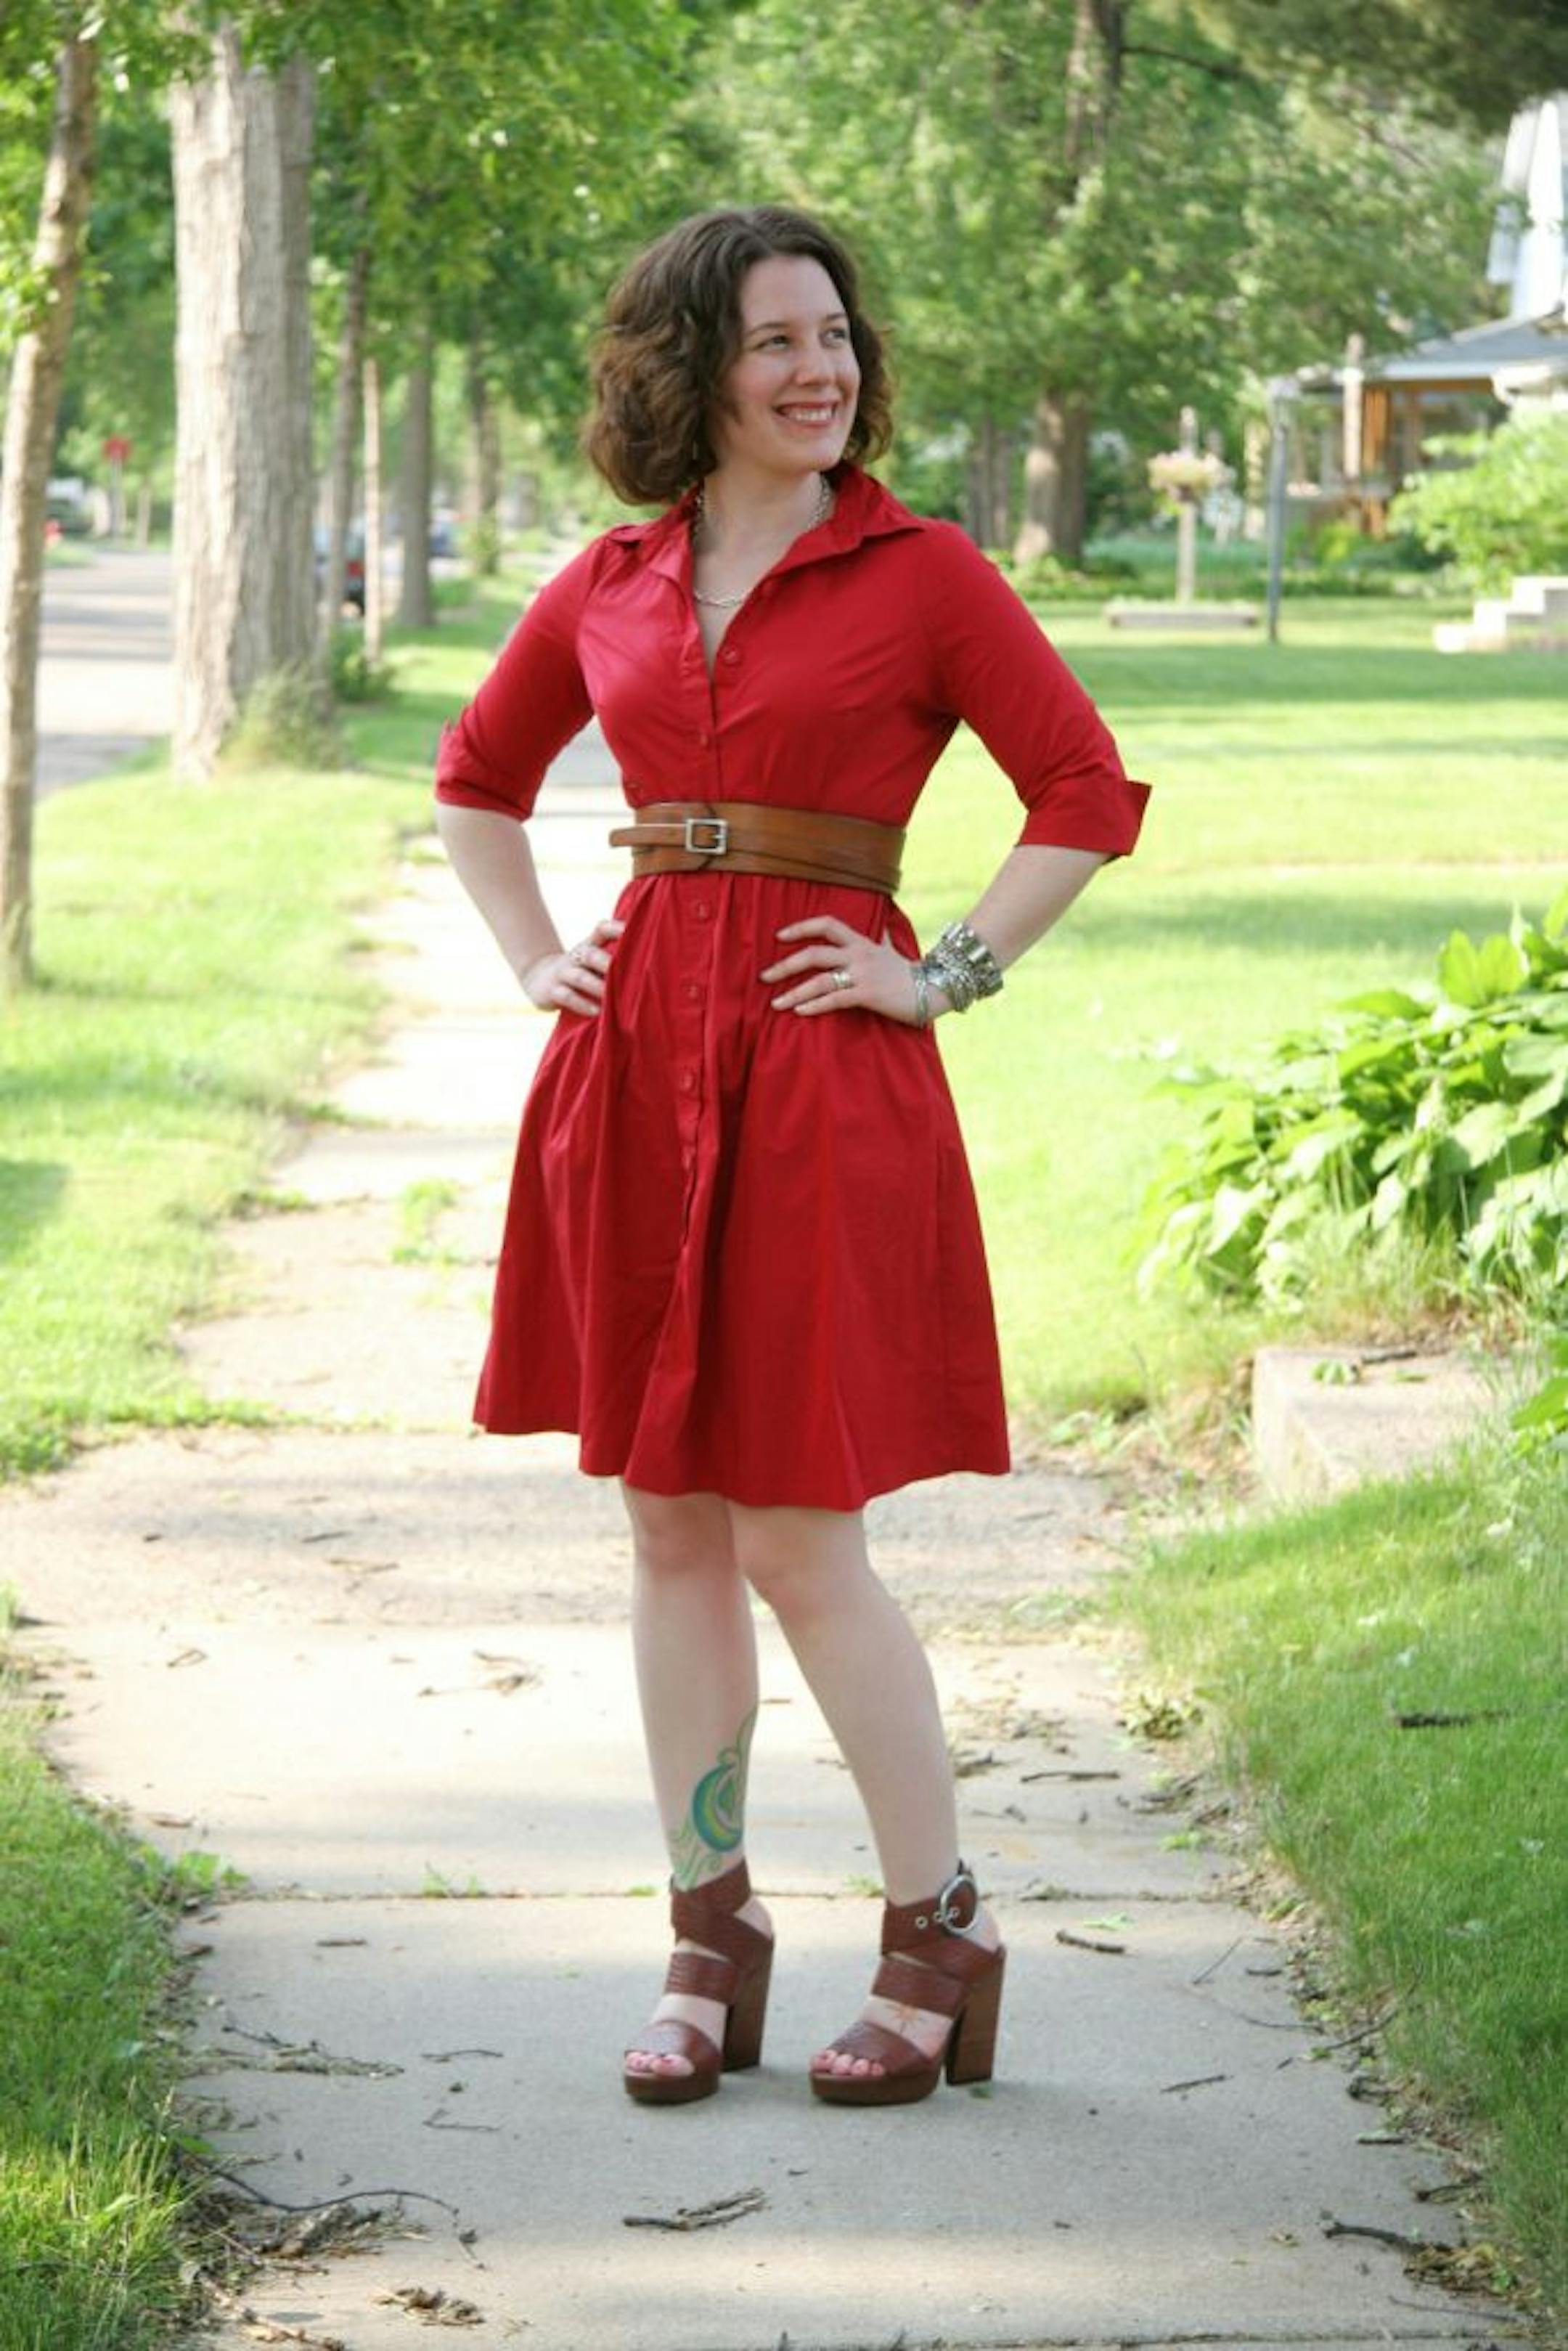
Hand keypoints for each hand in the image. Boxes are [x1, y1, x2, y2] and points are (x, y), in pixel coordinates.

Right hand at [520, 916, 623, 1015]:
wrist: (538, 979)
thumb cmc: (580, 971)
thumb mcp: (593, 960)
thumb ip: (615, 959)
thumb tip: (654, 965)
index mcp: (589, 946)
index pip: (601, 930)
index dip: (616, 928)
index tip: (633, 930)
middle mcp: (576, 956)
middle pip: (590, 953)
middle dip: (607, 962)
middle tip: (626, 972)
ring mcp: (562, 973)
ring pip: (579, 976)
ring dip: (597, 986)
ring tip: (612, 997)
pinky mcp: (551, 991)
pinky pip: (566, 996)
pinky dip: (582, 1003)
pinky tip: (596, 1011)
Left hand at [760, 915, 926, 1025]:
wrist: (935, 988)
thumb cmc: (910, 973)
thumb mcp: (893, 950)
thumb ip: (883, 938)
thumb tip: (884, 925)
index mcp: (861, 942)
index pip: (826, 924)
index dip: (801, 927)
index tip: (779, 936)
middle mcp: (859, 954)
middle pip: (814, 954)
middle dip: (785, 965)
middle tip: (764, 976)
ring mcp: (863, 974)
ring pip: (820, 980)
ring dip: (794, 992)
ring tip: (776, 1003)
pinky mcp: (869, 995)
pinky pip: (836, 999)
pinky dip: (815, 1006)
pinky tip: (800, 1012)